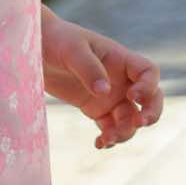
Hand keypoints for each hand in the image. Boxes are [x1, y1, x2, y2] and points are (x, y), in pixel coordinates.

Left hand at [42, 10, 163, 149]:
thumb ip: (89, 68)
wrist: (35, 49)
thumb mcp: (72, 50)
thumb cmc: (56, 40)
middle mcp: (120, 78)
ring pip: (130, 118)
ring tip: (108, 138)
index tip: (132, 96)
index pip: (148, 72)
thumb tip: (105, 92)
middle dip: (151, 113)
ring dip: (126, 131)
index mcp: (120, 58)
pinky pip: (110, 127)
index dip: (148, 86)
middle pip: (150, 98)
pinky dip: (110, 138)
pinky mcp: (95, 108)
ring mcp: (109, 95)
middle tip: (139, 124)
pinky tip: (100, 144)